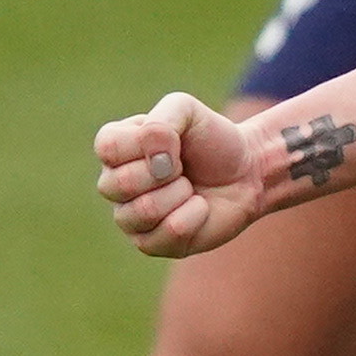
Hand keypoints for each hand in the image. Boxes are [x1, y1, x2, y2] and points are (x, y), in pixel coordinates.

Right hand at [95, 92, 267, 257]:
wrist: (248, 172)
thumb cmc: (213, 140)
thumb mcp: (188, 111)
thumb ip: (162, 120)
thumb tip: (154, 159)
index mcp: (116, 149)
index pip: (107, 148)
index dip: (147, 144)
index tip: (175, 142)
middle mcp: (115, 184)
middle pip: (118, 184)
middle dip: (166, 172)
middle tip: (183, 167)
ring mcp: (130, 217)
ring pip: (142, 212)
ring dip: (180, 194)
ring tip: (190, 187)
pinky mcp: (151, 244)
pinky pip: (167, 234)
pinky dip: (194, 215)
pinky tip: (199, 207)